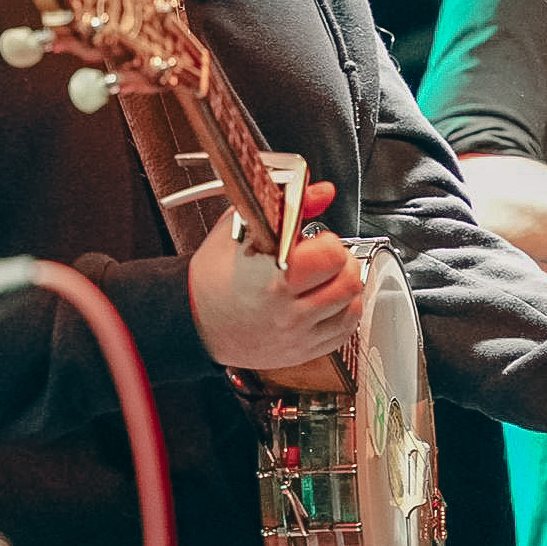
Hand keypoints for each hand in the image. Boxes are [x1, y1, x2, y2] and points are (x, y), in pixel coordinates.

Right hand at [188, 180, 363, 368]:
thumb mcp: (242, 228)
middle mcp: (287, 311)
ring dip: (345, 288)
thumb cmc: (214, 276)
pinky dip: (341, 314)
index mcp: (272, 277)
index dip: (328, 242)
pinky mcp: (301, 352)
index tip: (317, 241)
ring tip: (326, 279)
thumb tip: (322, 193)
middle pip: (349, 281)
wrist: (194, 320)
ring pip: (352, 307)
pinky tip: (326, 302)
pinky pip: (343, 332)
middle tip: (326, 258)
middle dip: (342, 263)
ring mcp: (295, 336)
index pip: (332, 255)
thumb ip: (290, 206)